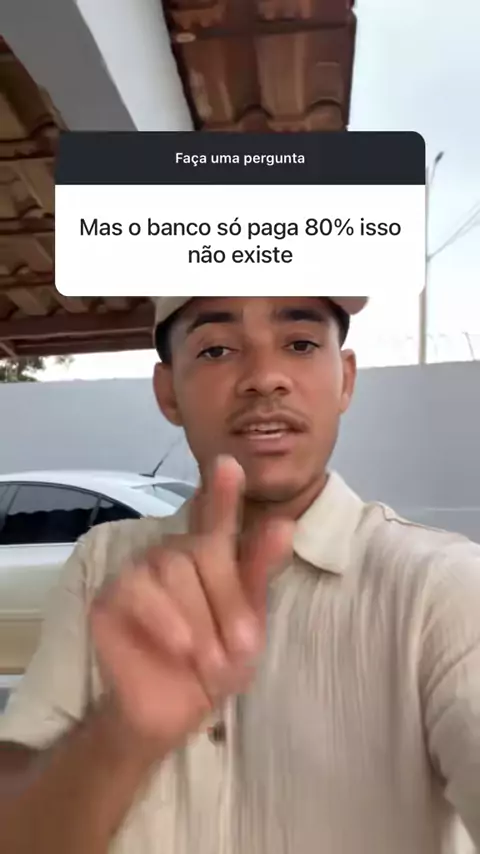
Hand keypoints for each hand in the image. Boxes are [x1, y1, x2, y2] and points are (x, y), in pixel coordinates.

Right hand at [90, 456, 292, 757]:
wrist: (175, 712)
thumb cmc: (217, 662)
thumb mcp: (250, 623)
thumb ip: (259, 573)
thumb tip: (284, 524)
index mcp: (210, 554)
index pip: (216, 515)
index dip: (222, 491)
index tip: (230, 466)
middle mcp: (175, 553)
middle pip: (203, 550)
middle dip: (227, 602)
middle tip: (240, 649)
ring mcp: (139, 571)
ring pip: (172, 568)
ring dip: (199, 620)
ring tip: (209, 660)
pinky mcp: (110, 596)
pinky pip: (137, 590)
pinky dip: (164, 619)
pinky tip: (181, 645)